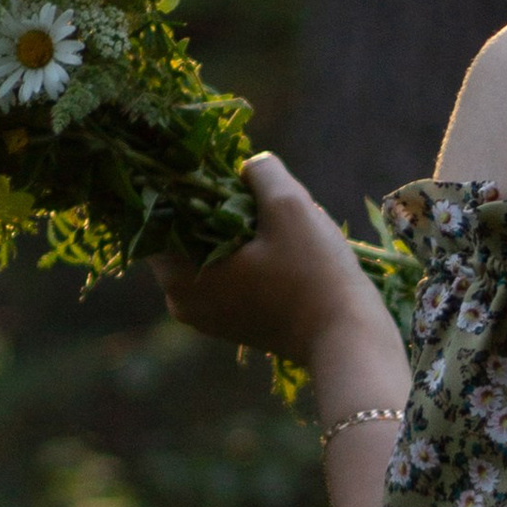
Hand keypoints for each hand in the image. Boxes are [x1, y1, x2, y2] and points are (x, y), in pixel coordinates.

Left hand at [154, 154, 392, 369]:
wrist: (350, 340)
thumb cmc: (315, 275)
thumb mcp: (289, 206)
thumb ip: (261, 172)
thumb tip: (249, 167)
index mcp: (179, 278)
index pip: (157, 218)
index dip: (181, 186)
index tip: (212, 166)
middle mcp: (182, 303)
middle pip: (183, 235)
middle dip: (212, 207)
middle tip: (250, 189)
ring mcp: (207, 317)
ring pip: (207, 254)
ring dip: (231, 230)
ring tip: (270, 215)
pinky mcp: (234, 324)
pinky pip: (225, 275)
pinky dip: (243, 255)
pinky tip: (277, 244)